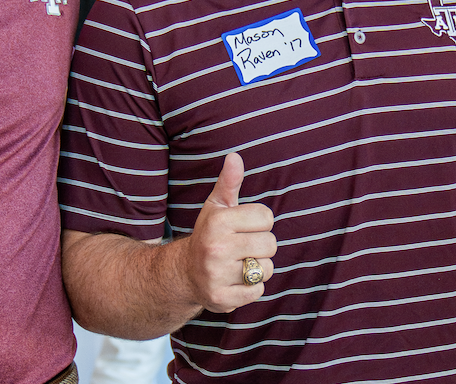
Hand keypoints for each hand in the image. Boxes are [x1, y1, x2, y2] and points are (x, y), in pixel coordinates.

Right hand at [180, 153, 275, 312]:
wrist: (184, 273)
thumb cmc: (209, 234)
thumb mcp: (216, 206)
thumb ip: (229, 182)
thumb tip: (234, 157)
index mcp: (218, 221)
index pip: (267, 218)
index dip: (259, 222)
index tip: (244, 227)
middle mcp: (216, 248)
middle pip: (270, 244)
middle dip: (261, 246)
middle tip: (242, 247)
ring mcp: (218, 275)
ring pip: (267, 269)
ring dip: (258, 268)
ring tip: (239, 263)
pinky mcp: (221, 298)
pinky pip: (258, 292)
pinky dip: (251, 287)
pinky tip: (235, 280)